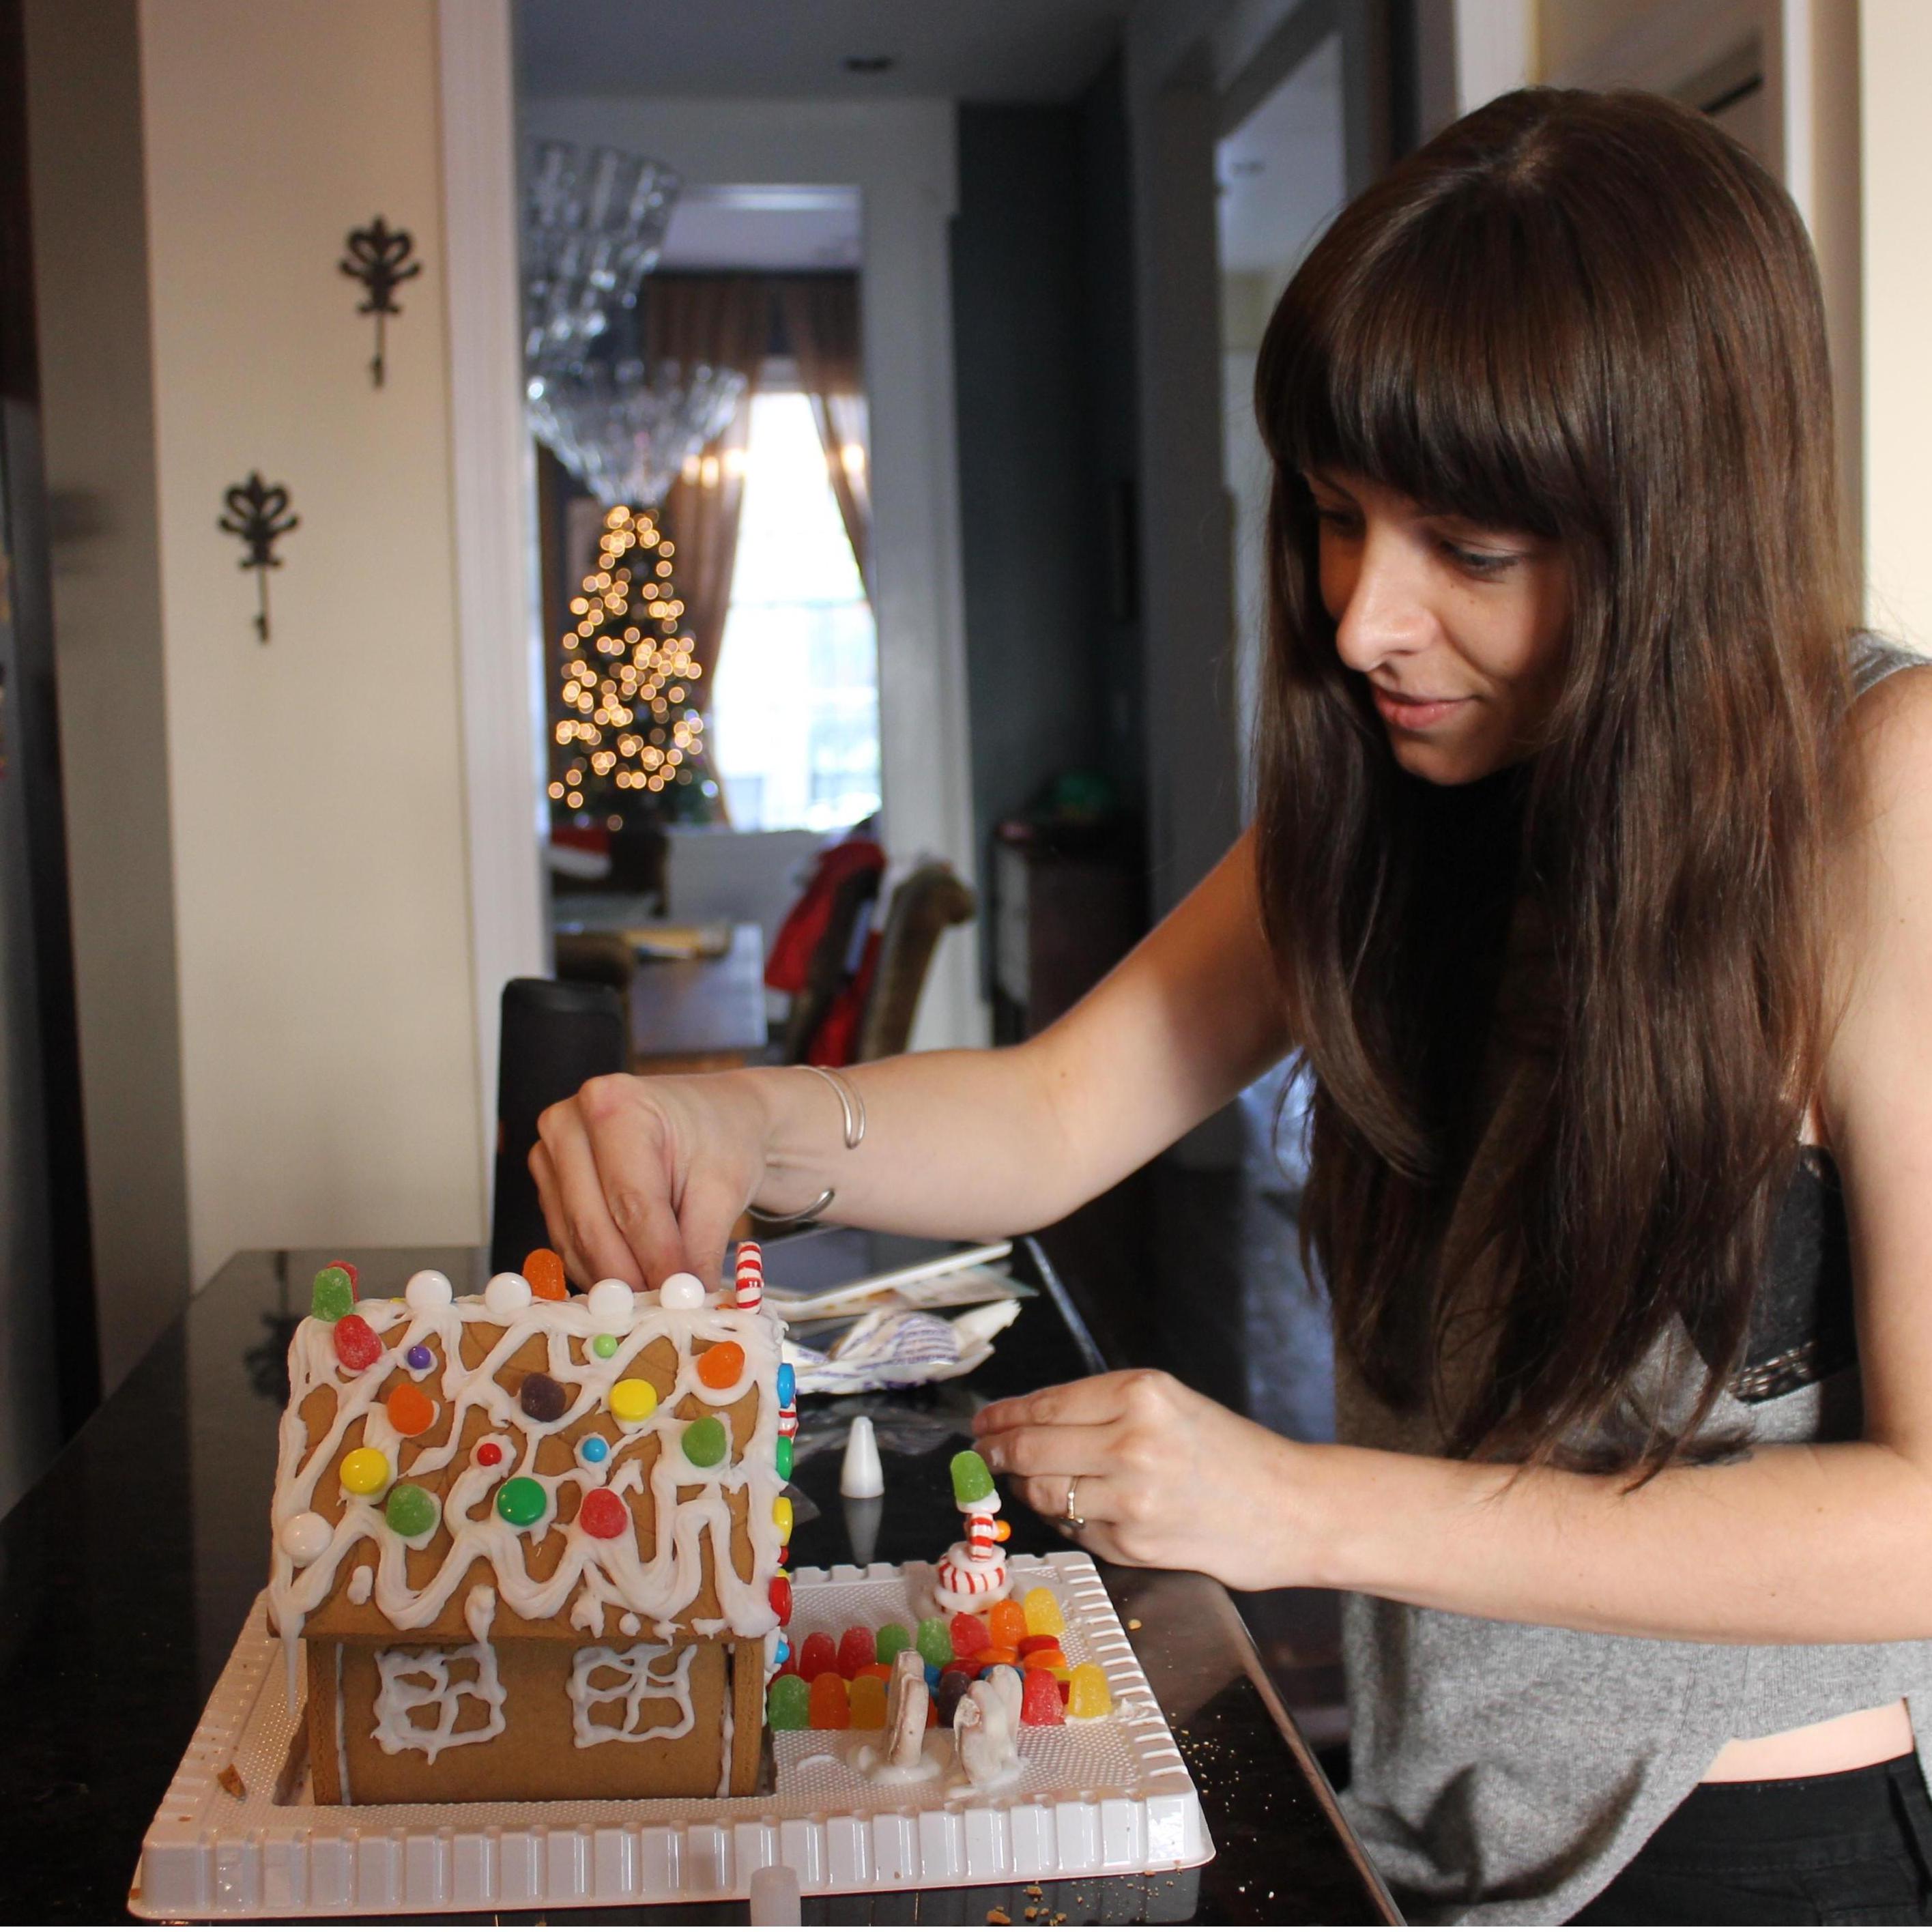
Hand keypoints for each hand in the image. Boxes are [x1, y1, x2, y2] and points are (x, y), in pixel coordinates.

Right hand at [530, 1071, 770, 1291]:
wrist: (711, 1119)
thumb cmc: (718, 1140)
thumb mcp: (724, 1187)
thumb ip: (700, 1246)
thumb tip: (686, 1304)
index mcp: (615, 1103)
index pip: (632, 1200)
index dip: (656, 1258)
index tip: (679, 1300)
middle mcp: (569, 1123)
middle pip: (593, 1222)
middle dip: (630, 1278)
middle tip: (663, 1315)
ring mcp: (550, 1154)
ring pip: (575, 1239)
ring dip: (612, 1281)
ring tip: (652, 1307)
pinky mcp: (549, 1186)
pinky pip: (568, 1242)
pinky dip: (599, 1271)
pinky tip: (631, 1286)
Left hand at [974, 1369, 1311, 1591]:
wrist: (1290, 1508)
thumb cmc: (1230, 1451)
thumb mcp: (1170, 1403)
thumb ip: (1103, 1409)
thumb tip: (1027, 1421)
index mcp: (1140, 1394)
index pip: (1045, 1405)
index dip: (1003, 1416)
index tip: (982, 1422)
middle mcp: (1131, 1442)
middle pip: (1032, 1448)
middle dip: (997, 1452)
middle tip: (982, 1452)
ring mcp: (1130, 1498)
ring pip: (1044, 1493)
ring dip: (1026, 1488)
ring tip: (1025, 1480)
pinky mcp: (1133, 1544)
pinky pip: (1075, 1529)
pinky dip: (1065, 1519)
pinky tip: (1077, 1509)